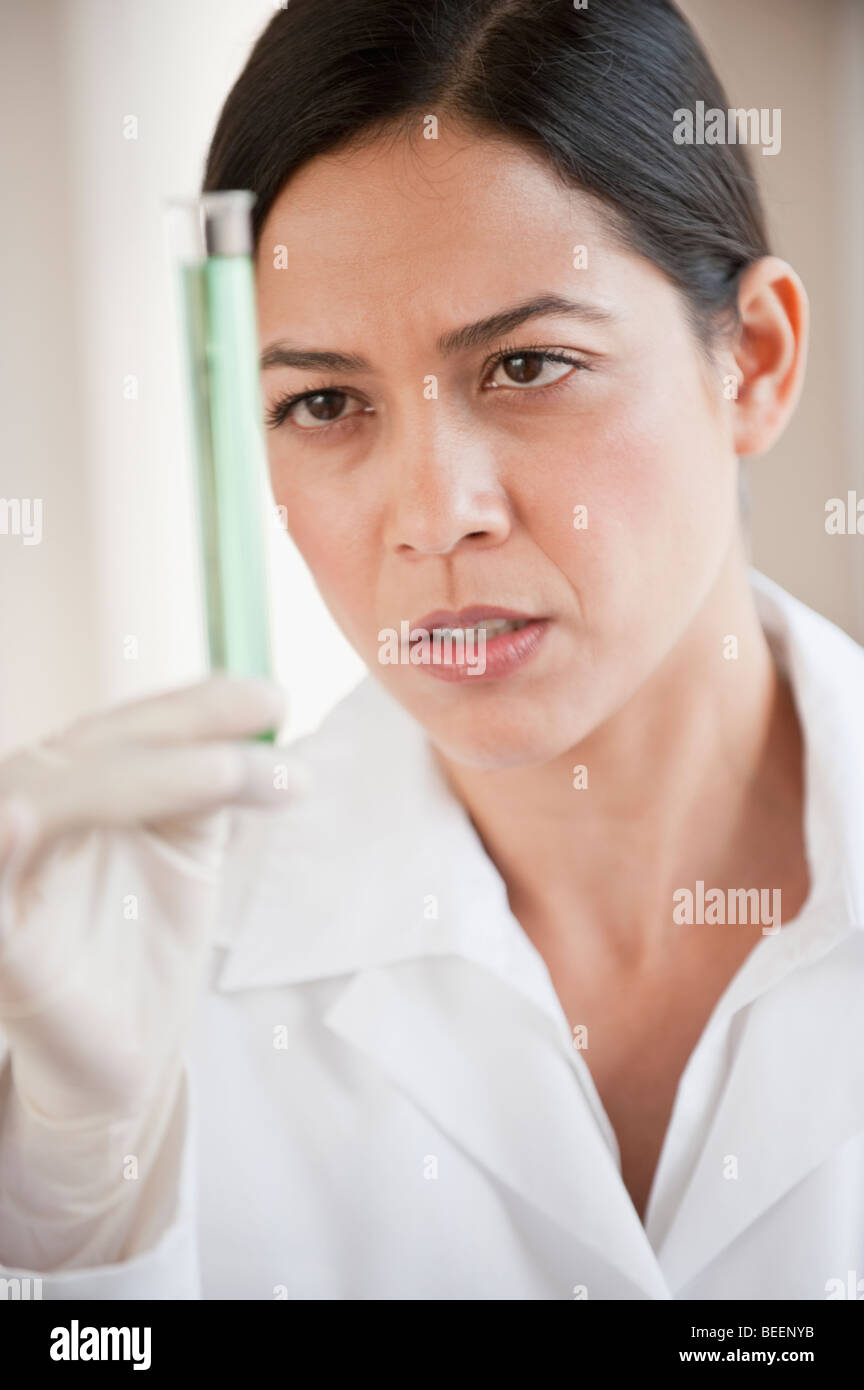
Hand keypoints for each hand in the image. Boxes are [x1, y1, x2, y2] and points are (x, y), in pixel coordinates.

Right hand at [0, 674, 303, 1124]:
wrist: (124, 1056)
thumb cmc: (142, 940)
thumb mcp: (180, 844)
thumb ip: (203, 783)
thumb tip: (263, 712)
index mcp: (60, 790)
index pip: (121, 730)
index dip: (194, 707)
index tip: (275, 698)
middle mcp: (17, 819)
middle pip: (88, 758)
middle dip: (187, 743)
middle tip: (273, 734)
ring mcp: (3, 887)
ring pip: (40, 804)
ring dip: (138, 782)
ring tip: (222, 772)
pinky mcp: (3, 954)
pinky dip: (1, 851)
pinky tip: (18, 824)